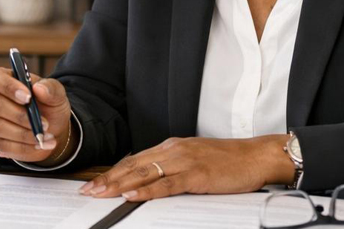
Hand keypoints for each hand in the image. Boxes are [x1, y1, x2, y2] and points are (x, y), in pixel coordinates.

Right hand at [0, 67, 71, 162]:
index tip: (28, 97)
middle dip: (20, 116)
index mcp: (3, 78)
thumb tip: (39, 88)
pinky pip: (2, 145)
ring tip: (44, 136)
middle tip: (44, 124)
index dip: (9, 87)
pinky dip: (24, 148)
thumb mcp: (56, 95)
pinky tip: (40, 146)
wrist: (50, 129)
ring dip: (23, 134)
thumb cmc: (48, 106)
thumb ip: (51, 89)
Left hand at [80, 135, 291, 200]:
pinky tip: (133, 195)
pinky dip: (148, 190)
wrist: (256, 156)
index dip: (112, 172)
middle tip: (88, 191)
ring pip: (145, 173)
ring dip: (120, 185)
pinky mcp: (197, 175)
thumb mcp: (193, 159)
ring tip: (101, 193)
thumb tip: (149, 180)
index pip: (133, 160)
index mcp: (171, 147)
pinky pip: (167, 184)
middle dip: (108, 179)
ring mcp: (184, 161)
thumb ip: (171, 167)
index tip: (94, 183)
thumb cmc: (228, 161)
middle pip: (133, 165)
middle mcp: (173, 151)